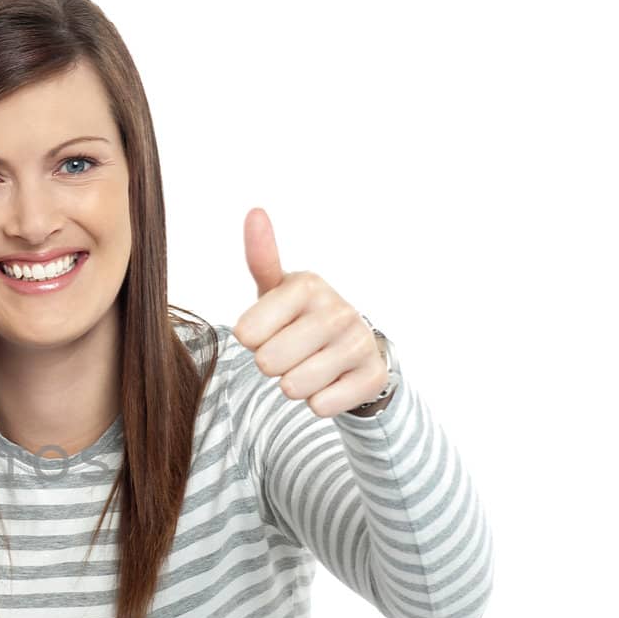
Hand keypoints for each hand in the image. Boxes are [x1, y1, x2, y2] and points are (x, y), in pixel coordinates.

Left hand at [232, 208, 388, 418]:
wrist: (353, 348)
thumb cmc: (300, 317)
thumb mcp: (277, 288)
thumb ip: (261, 257)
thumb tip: (255, 211)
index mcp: (307, 285)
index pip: (246, 333)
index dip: (251, 339)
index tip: (270, 329)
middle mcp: (338, 309)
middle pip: (268, 362)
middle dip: (272, 365)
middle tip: (289, 352)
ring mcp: (359, 342)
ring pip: (294, 387)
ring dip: (294, 384)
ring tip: (308, 366)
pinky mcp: (372, 375)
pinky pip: (321, 405)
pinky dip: (318, 401)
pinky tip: (329, 381)